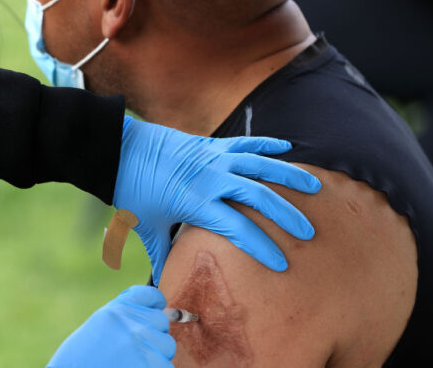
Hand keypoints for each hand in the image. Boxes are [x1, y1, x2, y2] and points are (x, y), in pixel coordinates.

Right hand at [47, 286, 174, 367]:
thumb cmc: (82, 357)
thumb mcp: (99, 326)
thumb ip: (125, 315)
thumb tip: (159, 308)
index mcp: (118, 310)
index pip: (151, 296)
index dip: (155, 304)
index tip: (156, 308)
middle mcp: (133, 324)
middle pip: (162, 322)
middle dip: (153, 333)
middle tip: (132, 347)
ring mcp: (144, 346)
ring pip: (167, 345)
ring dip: (156, 353)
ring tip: (131, 360)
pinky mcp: (152, 366)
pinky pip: (166, 366)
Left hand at [114, 115, 321, 284]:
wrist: (118, 149)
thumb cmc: (132, 191)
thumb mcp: (145, 227)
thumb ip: (161, 255)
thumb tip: (162, 289)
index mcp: (195, 202)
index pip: (237, 228)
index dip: (261, 247)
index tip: (282, 264)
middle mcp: (209, 178)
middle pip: (258, 196)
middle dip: (286, 216)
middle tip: (308, 234)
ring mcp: (212, 157)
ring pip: (259, 165)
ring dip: (288, 176)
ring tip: (314, 190)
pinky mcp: (209, 144)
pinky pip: (244, 143)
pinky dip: (266, 145)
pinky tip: (287, 150)